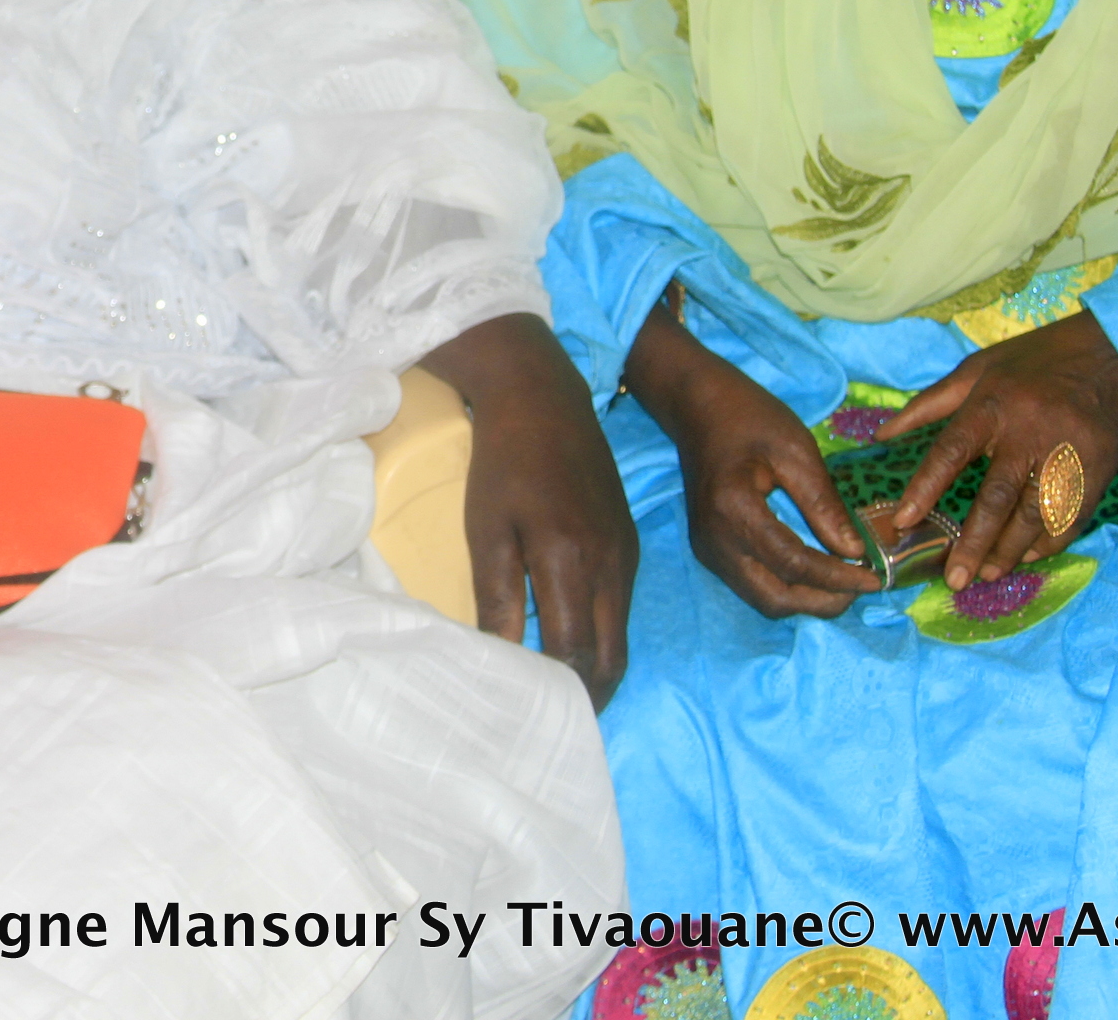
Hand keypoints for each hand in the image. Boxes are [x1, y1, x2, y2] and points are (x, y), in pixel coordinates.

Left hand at [421, 314, 637, 706]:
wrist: (544, 399)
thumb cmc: (503, 463)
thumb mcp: (487, 528)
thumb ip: (497, 597)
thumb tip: (502, 659)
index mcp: (572, 560)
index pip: (577, 653)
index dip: (560, 691)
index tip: (536, 714)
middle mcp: (612, 564)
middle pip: (612, 656)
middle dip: (590, 695)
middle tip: (557, 718)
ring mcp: (627, 553)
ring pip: (622, 634)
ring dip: (598, 666)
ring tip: (562, 688)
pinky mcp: (630, 542)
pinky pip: (622, 605)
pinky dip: (603, 632)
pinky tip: (574, 639)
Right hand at [626, 302, 879, 619]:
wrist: (697, 406)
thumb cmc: (748, 417)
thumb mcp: (796, 451)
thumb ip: (824, 505)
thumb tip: (853, 551)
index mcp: (734, 510)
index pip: (794, 564)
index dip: (838, 578)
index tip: (875, 579)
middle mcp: (715, 541)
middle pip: (775, 598)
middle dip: (823, 601)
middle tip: (862, 586)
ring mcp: (708, 549)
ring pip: (763, 599)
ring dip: (805, 599)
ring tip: (844, 583)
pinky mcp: (709, 550)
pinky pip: (752, 584)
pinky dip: (787, 587)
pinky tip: (815, 572)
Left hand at [874, 311, 1117, 590]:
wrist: (1114, 353)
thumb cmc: (1035, 361)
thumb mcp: (977, 368)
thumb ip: (929, 403)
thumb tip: (882, 434)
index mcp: (991, 405)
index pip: (950, 452)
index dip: (925, 489)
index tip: (903, 521)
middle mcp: (1028, 432)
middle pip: (996, 497)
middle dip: (974, 542)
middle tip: (954, 578)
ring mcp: (1065, 454)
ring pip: (1034, 514)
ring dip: (1011, 550)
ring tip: (988, 575)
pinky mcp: (1098, 470)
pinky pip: (1070, 517)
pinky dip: (1049, 542)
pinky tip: (1029, 557)